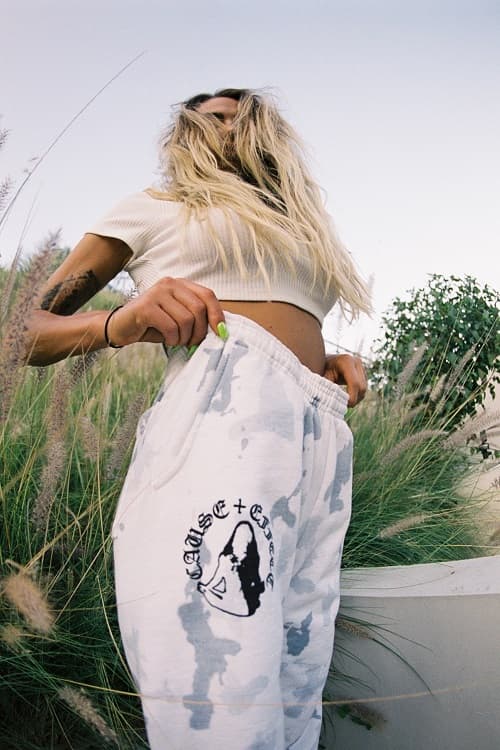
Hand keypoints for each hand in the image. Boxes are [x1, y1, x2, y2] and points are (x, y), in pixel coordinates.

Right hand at [106, 277, 224, 347]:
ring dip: (184, 337)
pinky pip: (170, 326)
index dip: (217, 315)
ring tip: (176, 340)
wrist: (122, 327)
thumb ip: (196, 317)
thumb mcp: (178, 318)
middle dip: (200, 332)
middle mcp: (169, 284)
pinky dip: (172, 339)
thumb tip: (220, 329)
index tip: (220, 333)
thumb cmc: (153, 324)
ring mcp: (157, 293)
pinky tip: (167, 339)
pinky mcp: (146, 307)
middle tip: (192, 343)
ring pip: (186, 320)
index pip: (208, 295)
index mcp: (180, 284)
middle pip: (199, 309)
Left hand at [323, 353, 366, 407]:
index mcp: (346, 362)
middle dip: (354, 399)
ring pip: (364, 389)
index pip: (354, 383)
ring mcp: (361, 367)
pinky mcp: (362, 372)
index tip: (344, 406)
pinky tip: (346, 397)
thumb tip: (330, 403)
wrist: (322, 362)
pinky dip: (357, 396)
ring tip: (343, 402)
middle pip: (362, 387)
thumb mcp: (322, 378)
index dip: (352, 397)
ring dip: (356, 399)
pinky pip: (363, 388)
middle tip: (342, 406)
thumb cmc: (320, 370)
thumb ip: (327, 389)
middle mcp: (356, 362)